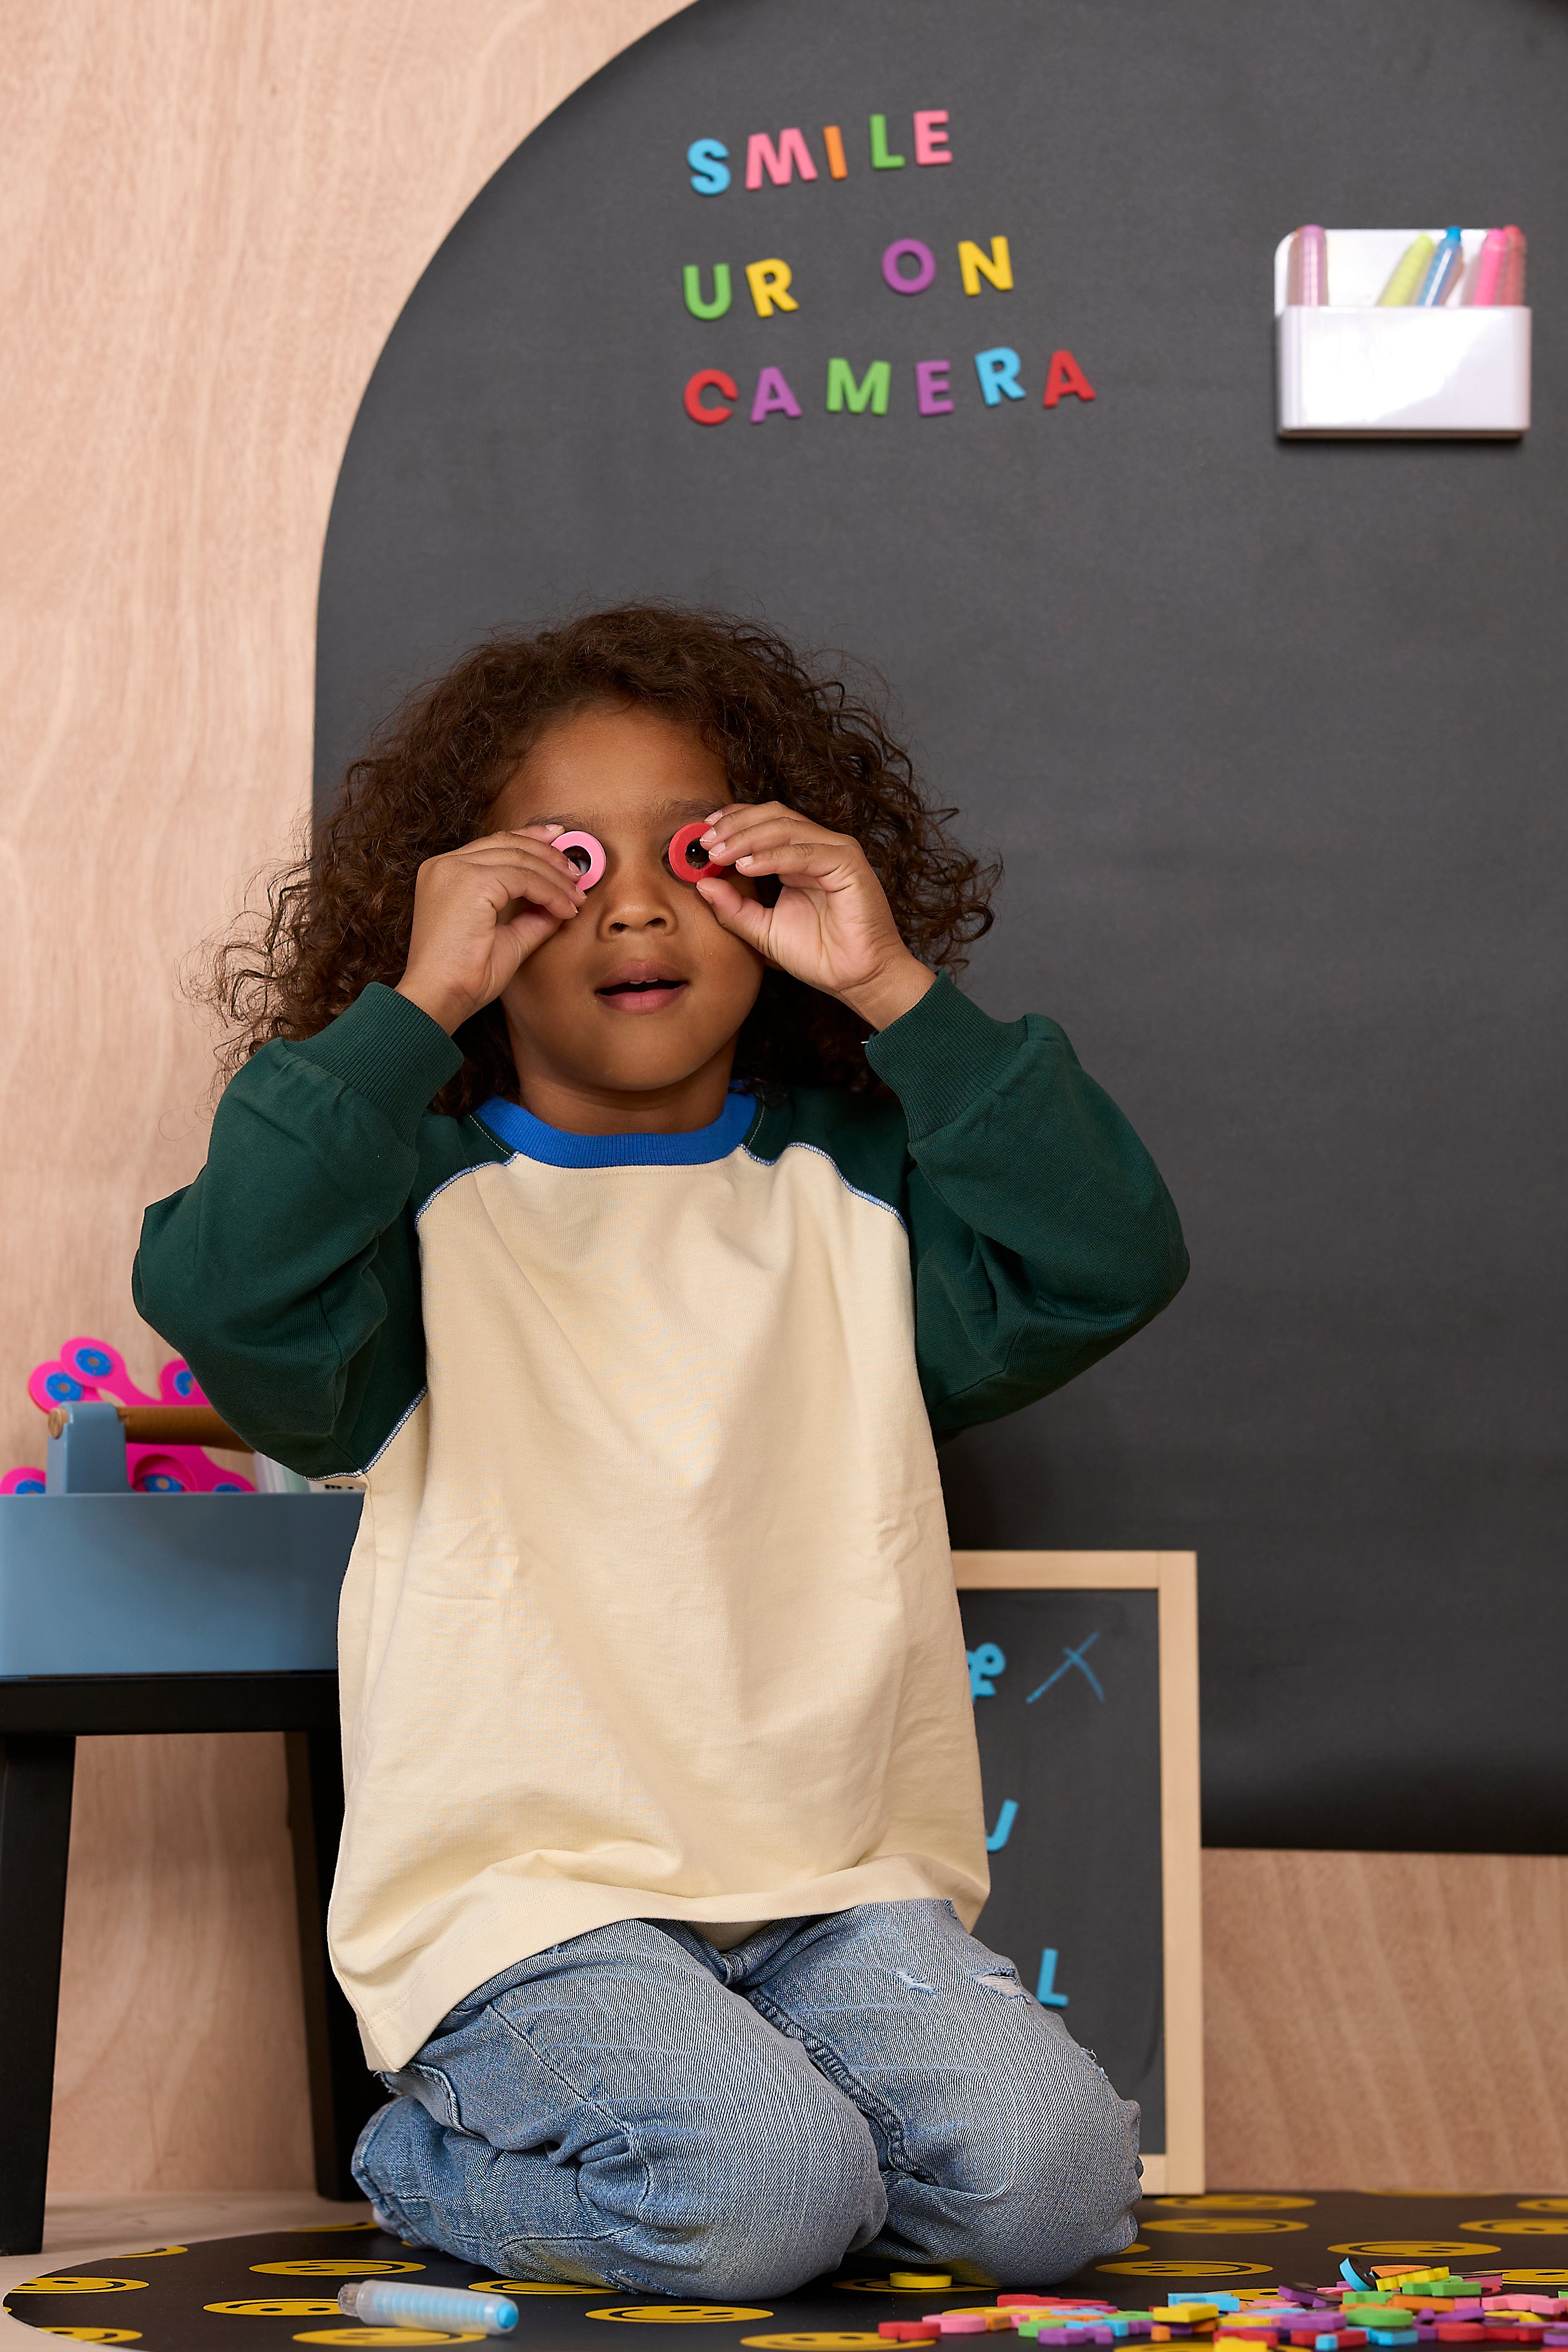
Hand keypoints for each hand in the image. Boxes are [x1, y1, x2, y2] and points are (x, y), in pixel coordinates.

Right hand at [395, 826, 584, 1033]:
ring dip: (555, 878)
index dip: (530, 839)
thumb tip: (561, 901)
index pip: (494, 844)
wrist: (440, 998)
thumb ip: (532, 915)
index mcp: (445, 873)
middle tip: (577, 874)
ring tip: (576, 899)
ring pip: (520, 858)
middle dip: (549, 855)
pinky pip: (524, 878)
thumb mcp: (507, 937)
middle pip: (508, 843)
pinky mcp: (471, 882)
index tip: (557, 841)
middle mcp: (445, 865)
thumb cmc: (465, 977)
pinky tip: (565, 910)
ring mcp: (455, 870)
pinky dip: (550, 892)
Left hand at [695, 802, 933, 1030]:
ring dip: (747, 838)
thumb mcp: (762, 930)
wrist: (856, 979)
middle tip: (705, 843)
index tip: (700, 836)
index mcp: (799, 856)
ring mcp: (835, 852)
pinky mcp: (848, 864)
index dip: (732, 822)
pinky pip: (804, 852)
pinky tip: (745, 866)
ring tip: (719, 854)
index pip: (763, 822)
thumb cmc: (818, 955)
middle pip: (772, 816)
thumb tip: (701, 884)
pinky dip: (772, 856)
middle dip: (734, 826)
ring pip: (785, 828)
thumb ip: (733, 908)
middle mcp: (817, 847)